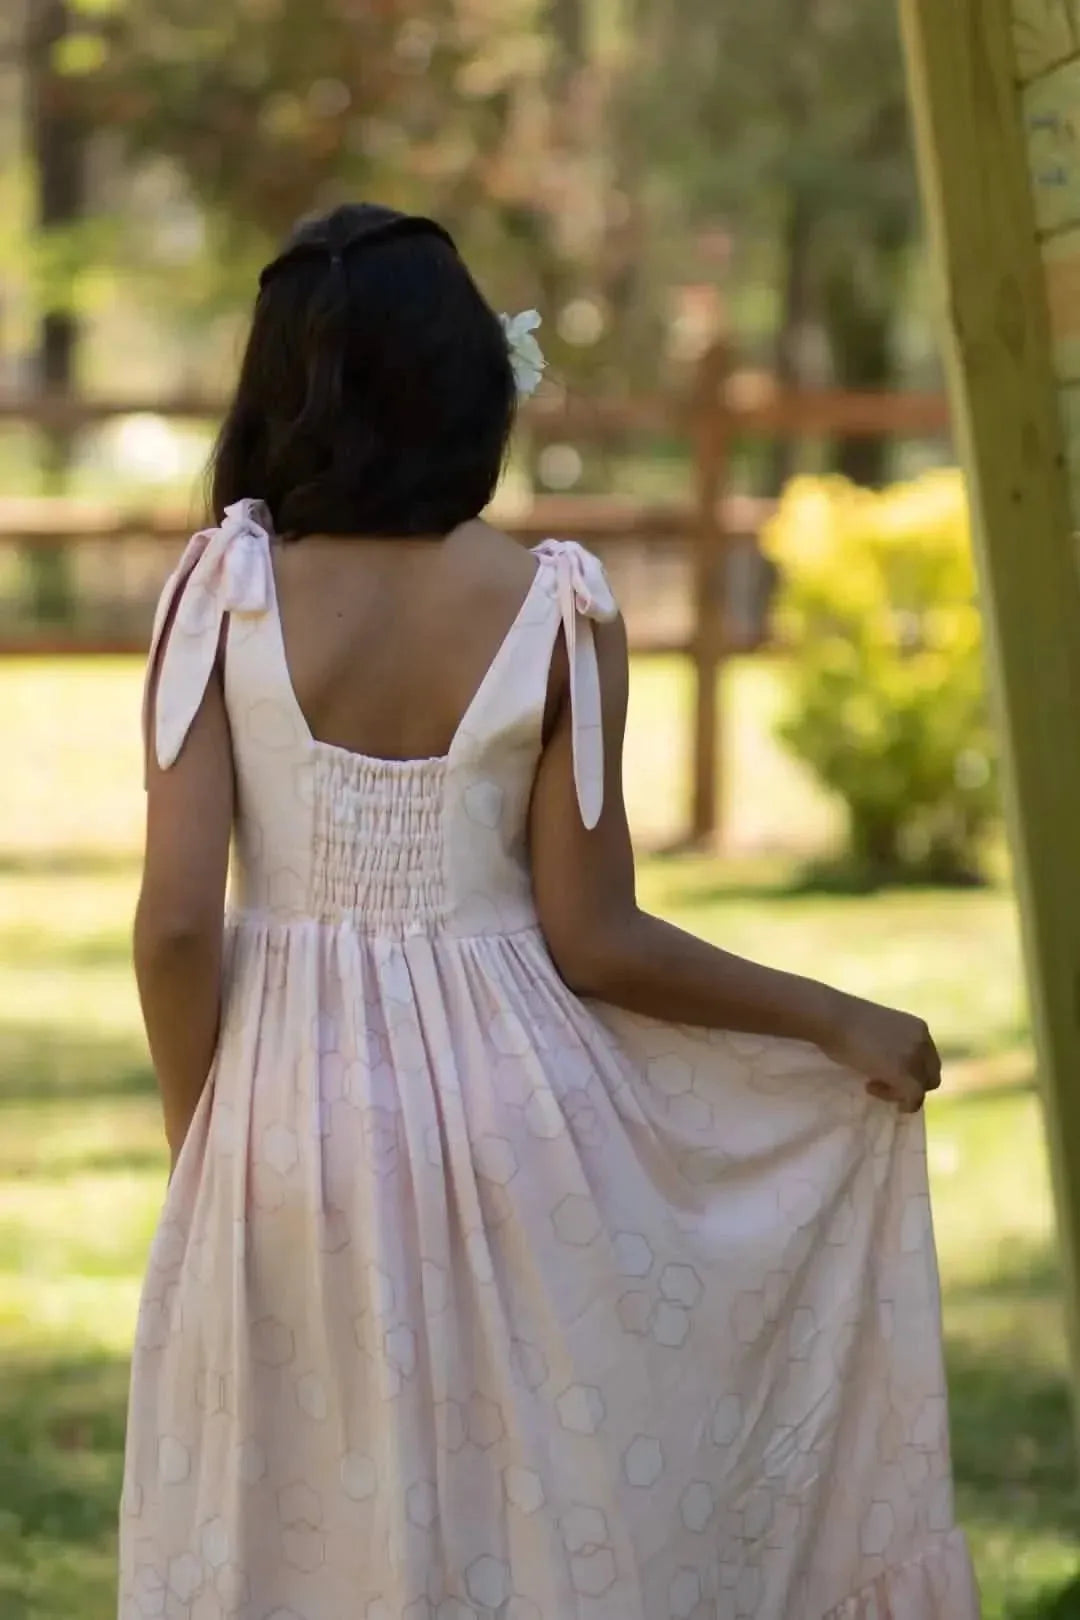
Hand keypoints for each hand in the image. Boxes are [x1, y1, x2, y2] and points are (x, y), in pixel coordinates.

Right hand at [824, 995, 941, 1112]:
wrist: (832, 1017)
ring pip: (921, 1088)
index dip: (911, 1071)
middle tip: (880, 1081)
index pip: (929, 1060)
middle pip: (931, 1076)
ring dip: (898, 1092)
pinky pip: (914, 1098)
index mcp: (919, 1028)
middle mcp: (923, 1041)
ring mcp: (914, 1057)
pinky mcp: (902, 1073)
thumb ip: (893, 1045)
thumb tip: (891, 1066)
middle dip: (909, 1084)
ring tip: (871, 1083)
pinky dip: (901, 1103)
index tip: (884, 1070)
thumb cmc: (844, 1020)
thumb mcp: (879, 1030)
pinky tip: (872, 1089)